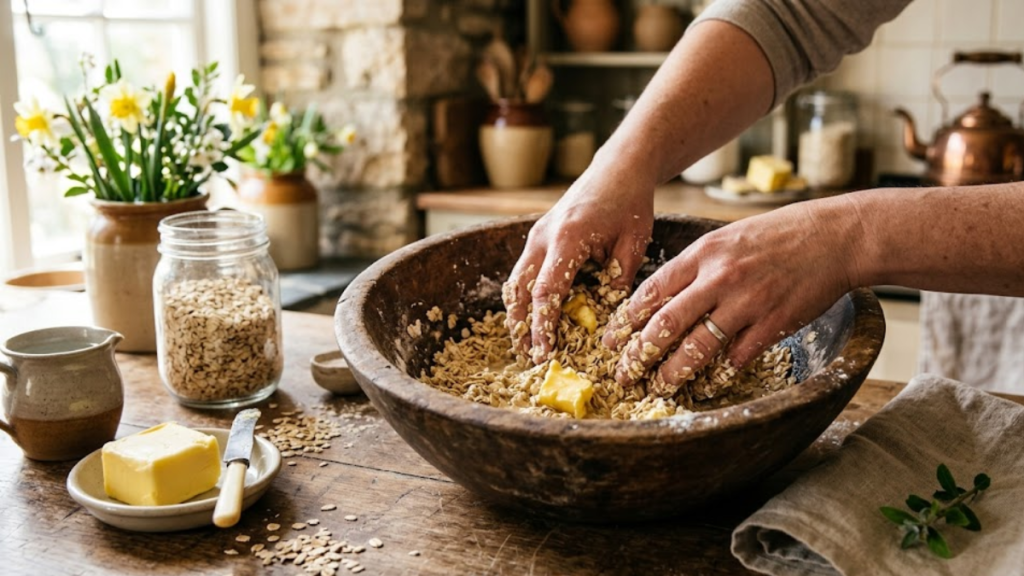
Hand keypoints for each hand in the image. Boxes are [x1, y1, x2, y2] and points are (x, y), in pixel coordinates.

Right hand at [502, 160, 655, 362]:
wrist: (617, 168)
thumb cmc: (629, 203)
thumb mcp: (634, 242)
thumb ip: (619, 279)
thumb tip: (608, 318)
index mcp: (568, 238)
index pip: (547, 291)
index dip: (543, 325)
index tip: (545, 351)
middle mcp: (543, 237)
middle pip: (519, 290)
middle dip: (520, 326)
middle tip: (527, 356)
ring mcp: (536, 236)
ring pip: (515, 282)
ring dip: (516, 314)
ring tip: (524, 343)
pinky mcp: (537, 237)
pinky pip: (522, 271)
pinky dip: (522, 297)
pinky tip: (530, 318)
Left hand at [602, 197, 861, 394]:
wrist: (833, 237)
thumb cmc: (778, 235)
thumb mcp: (727, 238)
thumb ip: (696, 265)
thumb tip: (664, 295)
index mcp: (703, 253)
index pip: (651, 291)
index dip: (626, 320)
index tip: (610, 340)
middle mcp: (719, 278)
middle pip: (665, 324)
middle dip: (639, 354)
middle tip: (623, 374)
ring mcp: (746, 302)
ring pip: (697, 347)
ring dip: (673, 372)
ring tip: (658, 387)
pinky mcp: (772, 324)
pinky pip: (737, 357)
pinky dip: (720, 373)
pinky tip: (709, 383)